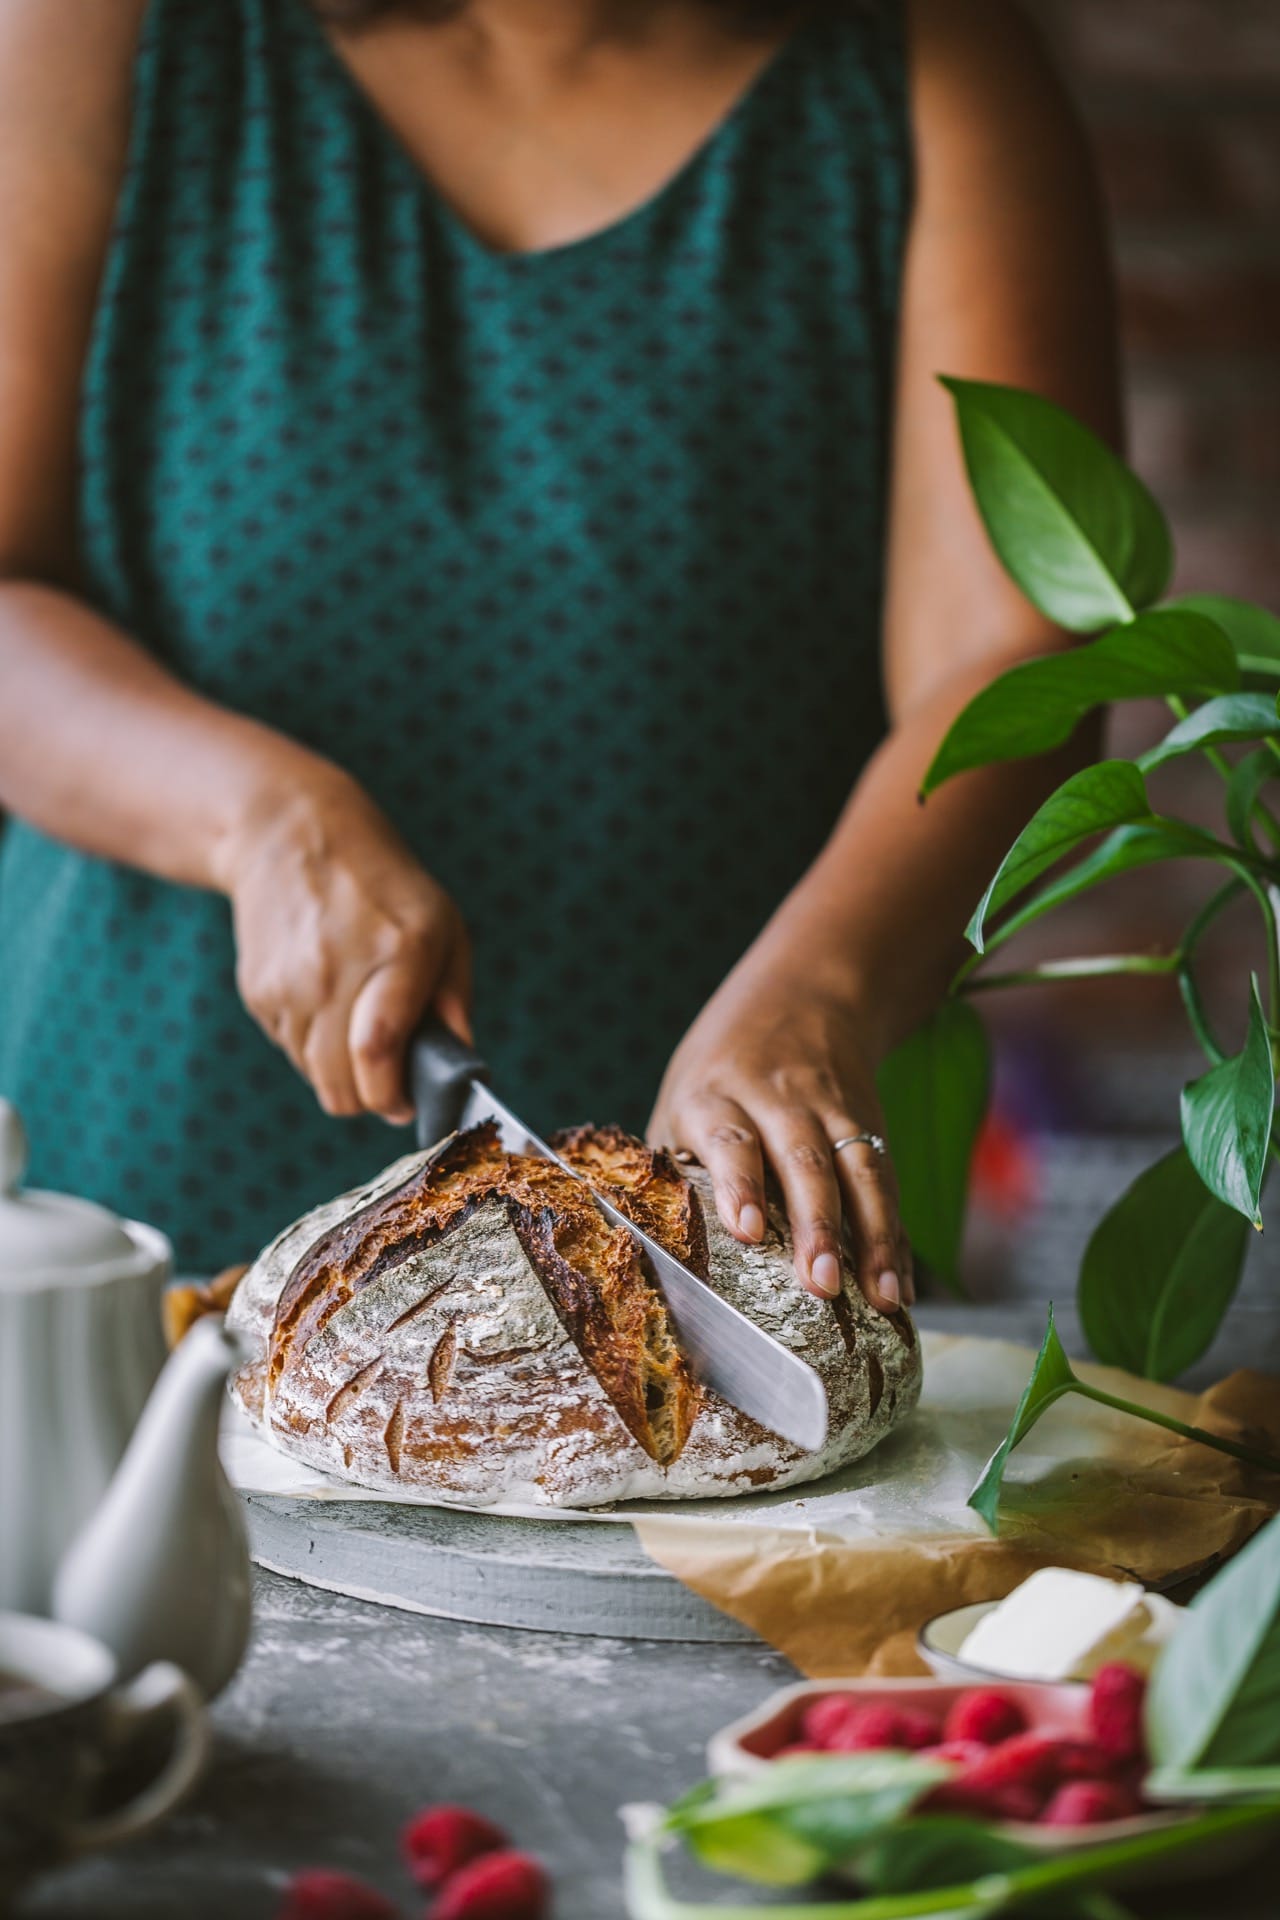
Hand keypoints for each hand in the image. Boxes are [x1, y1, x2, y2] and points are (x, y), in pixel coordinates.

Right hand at [216, 765, 470, 1123]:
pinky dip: (312, 1044)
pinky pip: (289, 1049)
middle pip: (341, 1085)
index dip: (392, 1095)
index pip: (378, 1050)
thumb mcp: (442, 924)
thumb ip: (454, 1000)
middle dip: (369, 1097)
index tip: (407, 1102)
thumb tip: (458, 1066)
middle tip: (390, 1077)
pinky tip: (325, 997)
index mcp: (396, 952)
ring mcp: (289, 983)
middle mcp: (335, 972)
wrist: (290, 834)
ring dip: (340, 1069)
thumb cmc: (383, 884)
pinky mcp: (258, 991)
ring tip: (357, 1019)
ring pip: (314, 1074)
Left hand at [648, 964, 912, 1312]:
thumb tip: (659, 1253)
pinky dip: (896, 1234)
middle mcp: (776, 1098)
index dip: (740, 1183)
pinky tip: (900, 1281)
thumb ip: (673, 1169)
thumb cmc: (719, 1073)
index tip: (749, 1230)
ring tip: (883, 1296)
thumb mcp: (681, 1100)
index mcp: (715, 1095)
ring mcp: (830, 1108)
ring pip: (858, 1168)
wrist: (801, 996)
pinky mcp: (868, 1122)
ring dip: (874, 1236)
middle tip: (822, 1285)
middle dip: (816, 1225)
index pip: (730, 1138)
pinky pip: (885, 1179)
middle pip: (802, 1160)